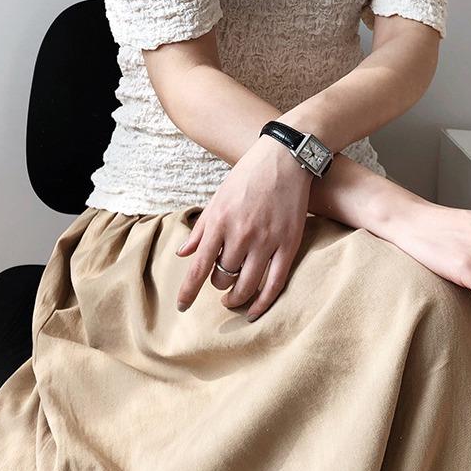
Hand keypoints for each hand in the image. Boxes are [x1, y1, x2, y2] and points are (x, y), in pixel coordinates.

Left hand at [175, 134, 312, 320]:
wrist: (285, 159)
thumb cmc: (248, 176)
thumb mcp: (218, 198)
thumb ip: (201, 229)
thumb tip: (183, 254)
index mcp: (219, 222)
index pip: (198, 268)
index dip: (188, 292)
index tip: (182, 306)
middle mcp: (241, 235)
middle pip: (223, 278)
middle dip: (218, 286)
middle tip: (220, 283)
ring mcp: (266, 241)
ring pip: (246, 285)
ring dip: (236, 298)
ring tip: (233, 299)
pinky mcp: (288, 244)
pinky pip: (275, 283)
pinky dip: (263, 303)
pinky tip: (254, 311)